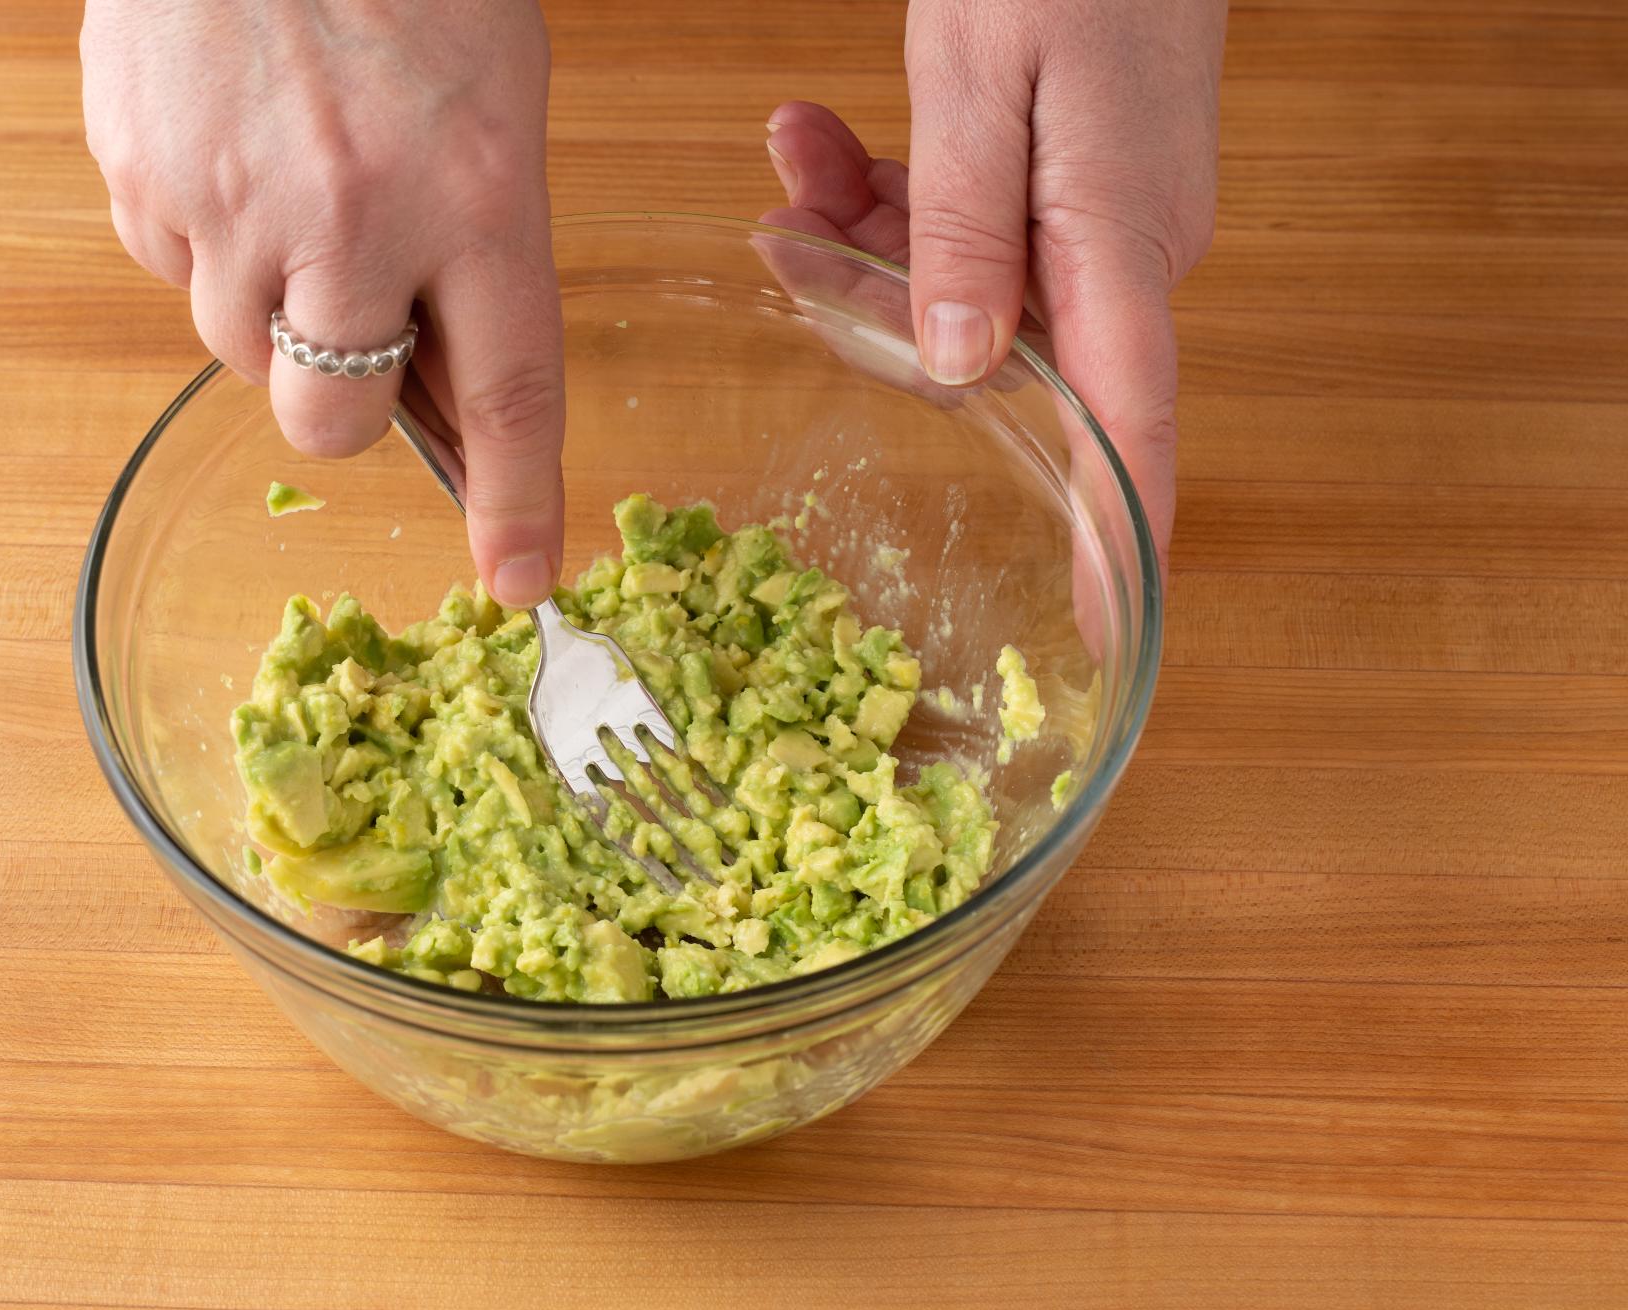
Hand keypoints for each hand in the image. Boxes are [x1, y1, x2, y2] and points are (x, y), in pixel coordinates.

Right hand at [81, 0, 565, 606]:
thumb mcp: (492, 100)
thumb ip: (478, 246)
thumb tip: (450, 391)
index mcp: (476, 192)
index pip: (512, 395)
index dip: (517, 505)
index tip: (521, 584)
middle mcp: (354, 219)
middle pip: (336, 425)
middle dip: (349, 405)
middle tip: (357, 324)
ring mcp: (231, 204)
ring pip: (243, 359)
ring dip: (273, 314)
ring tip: (289, 191)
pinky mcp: (137, 178)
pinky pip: (171, 277)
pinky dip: (203, 245)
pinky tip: (228, 153)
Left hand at [763, 0, 1226, 574]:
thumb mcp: (988, 81)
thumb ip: (966, 231)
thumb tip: (955, 367)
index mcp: (1121, 247)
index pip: (1130, 428)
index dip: (1113, 536)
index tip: (1099, 623)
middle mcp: (1125, 252)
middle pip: (994, 347)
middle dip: (878, 306)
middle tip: (785, 236)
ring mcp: (1103, 218)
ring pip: (967, 280)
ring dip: (870, 234)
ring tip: (794, 159)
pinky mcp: (1076, 181)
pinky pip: (978, 223)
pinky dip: (903, 194)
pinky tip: (828, 146)